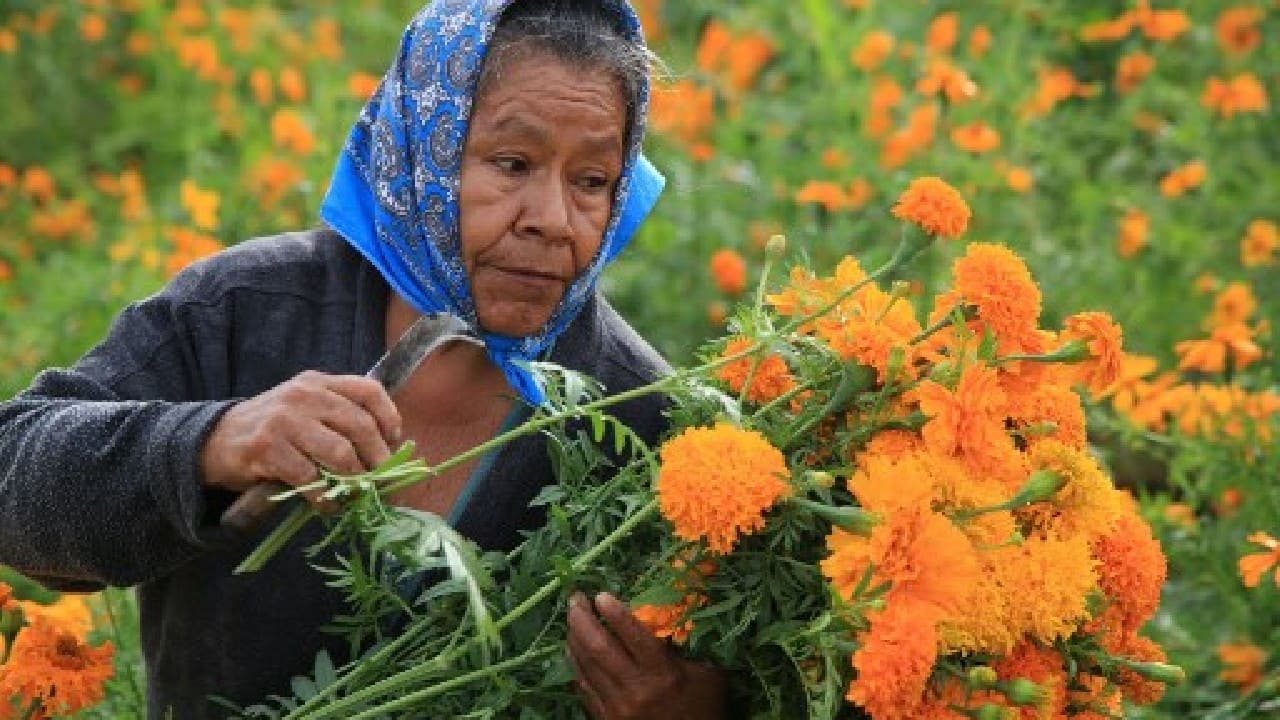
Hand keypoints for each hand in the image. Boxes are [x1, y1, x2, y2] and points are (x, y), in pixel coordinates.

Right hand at [201, 371, 401, 505]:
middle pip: (360, 425)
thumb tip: (386, 450)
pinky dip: (326, 498)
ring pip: (339, 453)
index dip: (389, 417)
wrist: (214, 440)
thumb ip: (338, 417)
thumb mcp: (304, 408)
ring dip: (354, 481)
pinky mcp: (268, 449)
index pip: (368, 390)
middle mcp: (304, 395)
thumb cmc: (271, 429)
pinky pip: (310, 479)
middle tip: (382, 480)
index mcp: (318, 382)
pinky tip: (328, 506)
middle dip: (378, 458)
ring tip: (356, 495)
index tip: (394, 442)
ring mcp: (285, 420)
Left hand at [566, 592, 725, 719]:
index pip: (633, 636)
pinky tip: (572, 650)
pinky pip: (584, 688)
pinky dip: (575, 665)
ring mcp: (618, 707)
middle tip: (575, 600)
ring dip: (574, 639)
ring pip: (586, 666)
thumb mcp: (708, 674)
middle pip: (599, 647)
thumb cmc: (704, 708)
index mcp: (664, 674)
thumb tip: (667, 617)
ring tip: (571, 619)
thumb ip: (688, 647)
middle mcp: (636, 689)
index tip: (601, 595)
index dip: (614, 613)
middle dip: (582, 619)